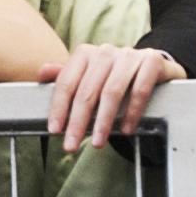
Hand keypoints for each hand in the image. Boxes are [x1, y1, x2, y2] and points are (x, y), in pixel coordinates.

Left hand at [42, 44, 178, 151]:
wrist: (154, 66)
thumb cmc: (116, 75)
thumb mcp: (90, 75)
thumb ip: (67, 76)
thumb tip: (41, 73)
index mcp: (86, 53)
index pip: (66, 82)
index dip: (59, 108)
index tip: (55, 130)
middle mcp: (106, 52)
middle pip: (87, 91)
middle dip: (78, 122)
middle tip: (72, 145)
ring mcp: (130, 55)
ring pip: (112, 92)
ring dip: (103, 121)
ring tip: (98, 143)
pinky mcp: (152, 62)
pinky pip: (139, 90)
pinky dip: (131, 112)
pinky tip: (126, 130)